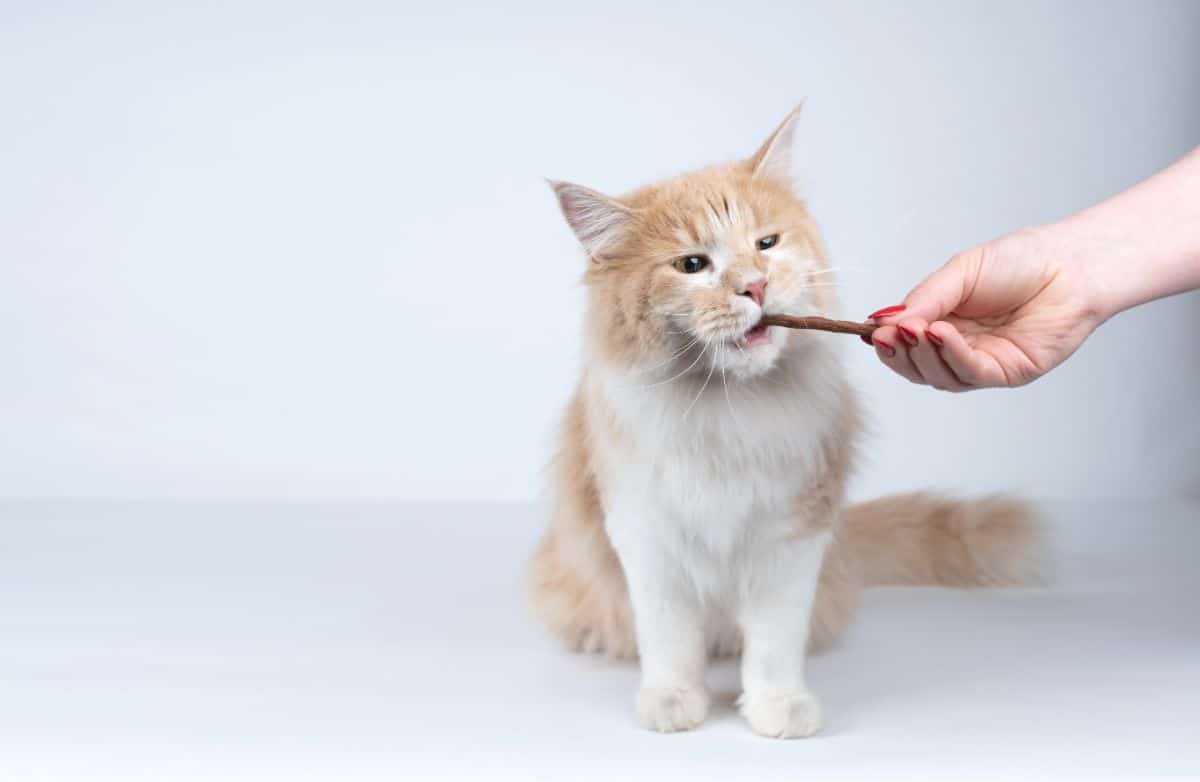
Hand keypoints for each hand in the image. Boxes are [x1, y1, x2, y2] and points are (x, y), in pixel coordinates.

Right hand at [866, 226, 1104, 390]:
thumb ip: (925, 298)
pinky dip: (950, 356)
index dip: (886, 341)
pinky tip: (940, 334)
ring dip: (921, 355)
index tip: (872, 331)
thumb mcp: (960, 272)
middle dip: (897, 354)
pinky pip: (970, 373)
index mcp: (944, 321)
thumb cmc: (1022, 261)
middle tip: (888, 335)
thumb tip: (885, 320)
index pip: (904, 343)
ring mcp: (983, 363)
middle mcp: (960, 347)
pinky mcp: (1007, 372)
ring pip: (938, 376)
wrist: (1072, 265)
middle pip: (915, 367)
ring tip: (915, 330)